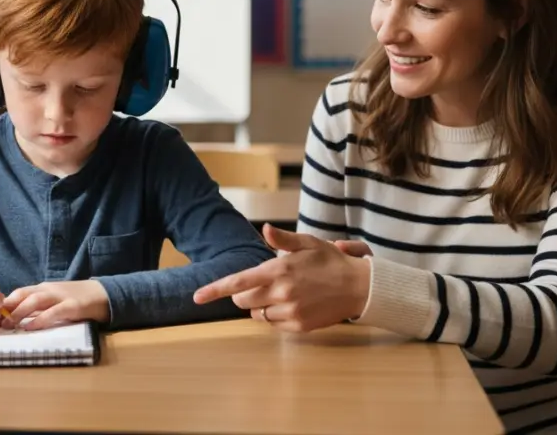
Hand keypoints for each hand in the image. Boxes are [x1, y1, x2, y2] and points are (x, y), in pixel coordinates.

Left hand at [0, 280, 109, 330]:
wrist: (103, 294)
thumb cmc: (75, 299)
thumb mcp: (53, 300)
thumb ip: (36, 307)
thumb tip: (13, 319)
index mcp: (42, 288)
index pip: (18, 293)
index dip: (3, 304)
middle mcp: (49, 290)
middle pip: (23, 295)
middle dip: (7, 309)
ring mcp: (61, 297)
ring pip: (35, 301)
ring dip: (19, 313)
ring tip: (8, 325)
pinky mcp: (72, 306)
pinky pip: (54, 312)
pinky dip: (40, 319)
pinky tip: (30, 327)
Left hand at [192, 223, 371, 332]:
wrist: (358, 287)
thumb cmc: (331, 261)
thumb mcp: (308, 243)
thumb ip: (283, 240)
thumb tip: (265, 230)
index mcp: (278, 270)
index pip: (238, 282)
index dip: (215, 290)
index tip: (197, 297)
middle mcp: (281, 292)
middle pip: (243, 301)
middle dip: (244, 294)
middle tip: (261, 285)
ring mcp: (290, 311)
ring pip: (258, 314)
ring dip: (261, 305)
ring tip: (282, 293)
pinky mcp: (299, 326)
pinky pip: (274, 324)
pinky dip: (276, 316)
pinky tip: (293, 304)